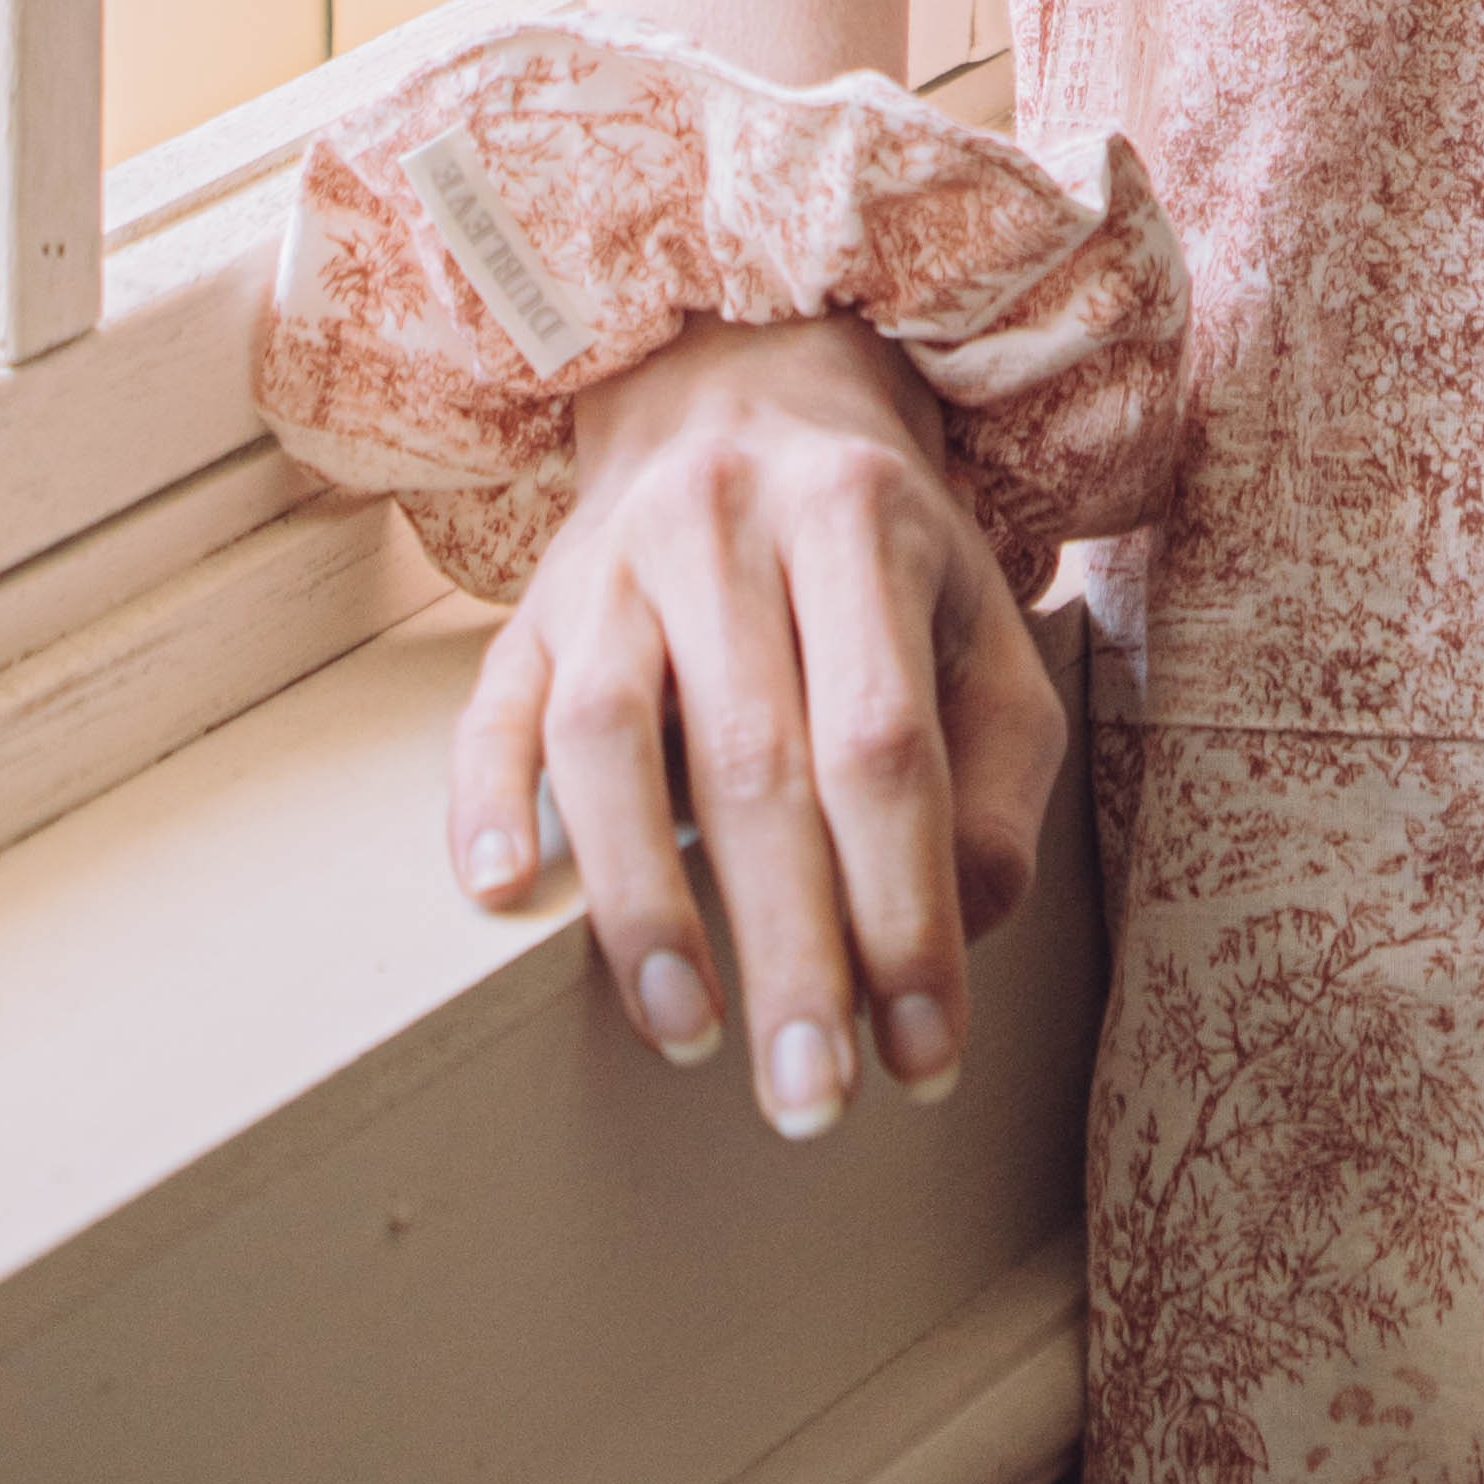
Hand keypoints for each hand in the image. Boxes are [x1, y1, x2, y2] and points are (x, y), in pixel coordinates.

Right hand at [444, 304, 1068, 1135]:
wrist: (743, 381)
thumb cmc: (882, 545)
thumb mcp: (982, 623)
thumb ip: (996, 776)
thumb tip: (962, 929)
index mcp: (856, 518)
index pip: (882, 745)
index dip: (903, 910)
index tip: (921, 1055)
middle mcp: (723, 523)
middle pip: (752, 763)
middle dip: (787, 952)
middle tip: (809, 1102)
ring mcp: (611, 559)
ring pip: (608, 739)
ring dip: (645, 905)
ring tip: (690, 1037)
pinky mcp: (528, 603)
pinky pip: (491, 709)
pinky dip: (487, 805)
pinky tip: (507, 902)